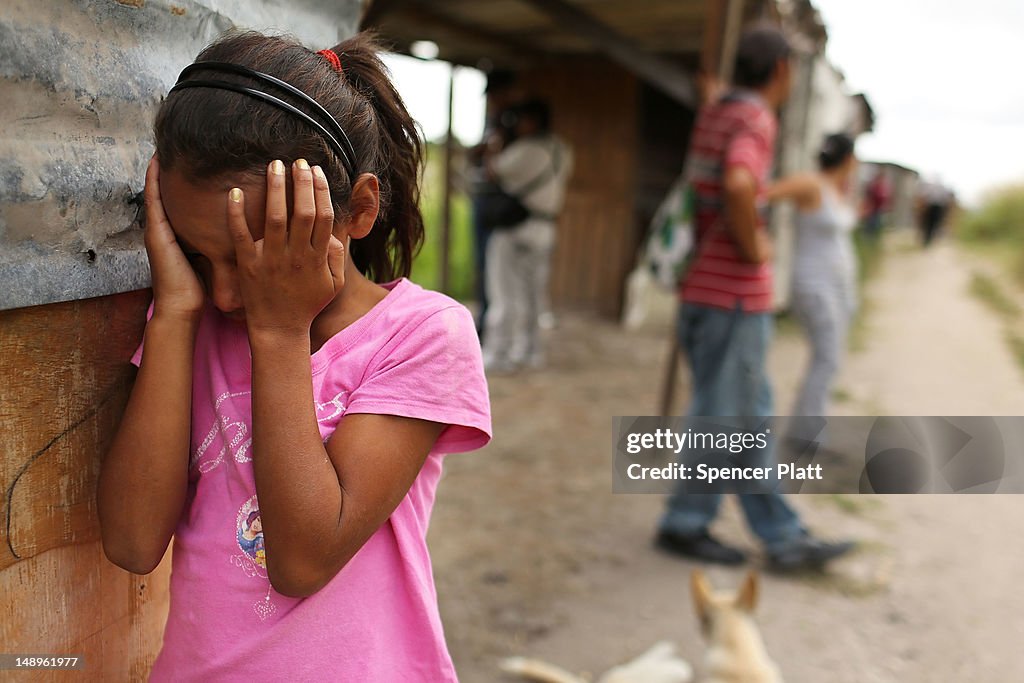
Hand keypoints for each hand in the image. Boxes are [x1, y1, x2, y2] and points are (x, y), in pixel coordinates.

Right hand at [143, 157, 204, 319]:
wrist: (182, 308)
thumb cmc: (199, 290)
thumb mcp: (210, 260)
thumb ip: (214, 244)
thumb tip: (234, 231)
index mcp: (178, 235)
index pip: (181, 202)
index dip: (185, 181)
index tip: (195, 159)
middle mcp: (166, 229)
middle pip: (168, 192)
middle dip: (172, 170)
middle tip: (176, 143)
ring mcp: (158, 230)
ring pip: (158, 191)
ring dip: (160, 168)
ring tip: (164, 143)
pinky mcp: (155, 233)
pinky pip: (153, 200)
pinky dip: (153, 180)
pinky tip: (156, 161)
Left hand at [227, 159, 344, 337]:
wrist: (279, 331)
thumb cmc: (306, 305)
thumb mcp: (332, 285)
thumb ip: (336, 256)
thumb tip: (334, 230)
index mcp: (316, 258)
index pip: (323, 217)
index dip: (321, 192)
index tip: (317, 172)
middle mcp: (295, 256)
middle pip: (303, 212)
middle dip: (302, 183)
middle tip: (298, 162)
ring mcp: (271, 260)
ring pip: (275, 218)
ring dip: (276, 190)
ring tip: (275, 165)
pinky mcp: (248, 265)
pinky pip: (241, 236)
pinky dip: (237, 214)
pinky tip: (234, 192)